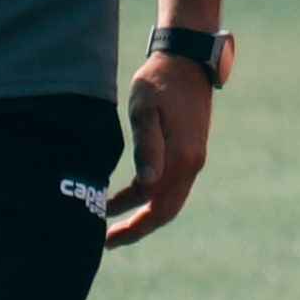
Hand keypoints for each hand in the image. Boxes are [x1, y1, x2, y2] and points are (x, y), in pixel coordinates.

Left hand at [105, 51, 214, 244]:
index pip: (158, 207)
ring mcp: (193, 158)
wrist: (186, 58)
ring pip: (168, 199)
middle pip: (166, 211)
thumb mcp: (145, 110)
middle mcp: (192, 164)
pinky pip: (170, 184)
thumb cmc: (159, 81)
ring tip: (112, 221)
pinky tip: (128, 195)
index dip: (133, 224)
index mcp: (182, 159)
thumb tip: (147, 185)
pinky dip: (149, 196)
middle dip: (137, 228)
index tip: (106, 234)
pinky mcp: (189, 150)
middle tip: (108, 241)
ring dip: (142, 213)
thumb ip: (146, 147)